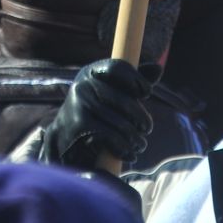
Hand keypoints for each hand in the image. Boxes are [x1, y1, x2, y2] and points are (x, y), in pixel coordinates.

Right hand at [40, 58, 154, 169]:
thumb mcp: (111, 92)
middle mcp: (83, 84)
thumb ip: (133, 81)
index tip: (147, 93)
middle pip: (123, 99)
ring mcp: (79, 103)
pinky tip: (129, 154)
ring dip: (134, 137)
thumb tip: (158, 68)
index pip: (117, 67)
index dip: (136, 79)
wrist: (64, 136)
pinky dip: (123, 147)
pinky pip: (110, 135)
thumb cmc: (95, 111)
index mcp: (92, 72)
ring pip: (119, 121)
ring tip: (140, 145)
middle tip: (147, 129)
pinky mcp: (79, 124)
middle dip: (140, 116)